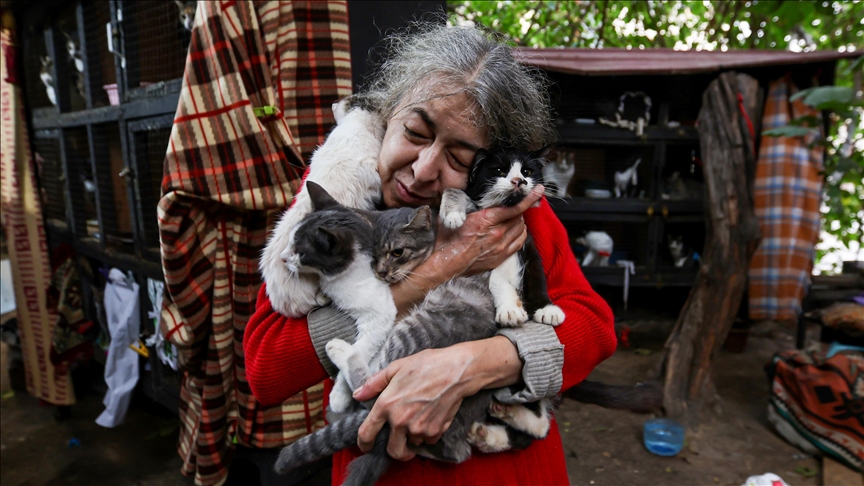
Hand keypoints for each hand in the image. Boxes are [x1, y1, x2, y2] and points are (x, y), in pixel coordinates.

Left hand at [352, 337, 520, 459]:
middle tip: (398, 442)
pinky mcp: (435, 432)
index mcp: (386, 404)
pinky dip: (428, 434)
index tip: (366, 446)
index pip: (367, 433)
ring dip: (413, 437)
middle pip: (393, 450)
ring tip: (419, 419)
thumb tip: (358, 395)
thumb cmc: (426, 365)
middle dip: (395, 450)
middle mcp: (400, 421)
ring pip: (412, 444)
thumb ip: (374, 383)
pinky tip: (431, 417)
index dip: (364, 443)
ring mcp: (418, 429)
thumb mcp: (396, 367)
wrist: (456, 371)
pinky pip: (428, 440)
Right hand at [390, 185, 543, 314]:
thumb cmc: (448, 240)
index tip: (539, 190)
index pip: (515, 207)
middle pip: (519, 217)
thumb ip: (466, 204)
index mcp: (486, 220)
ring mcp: (500, 247)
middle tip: (516, 205)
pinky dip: (520, 234)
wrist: (446, 264)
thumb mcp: (456, 216)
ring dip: (519, 221)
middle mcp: (497, 233)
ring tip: (513, 218)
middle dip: (520, 209)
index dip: (529, 198)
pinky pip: (518, 242)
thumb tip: (465, 195)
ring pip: (520, 229)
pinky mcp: (500, 257)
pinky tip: (517, 231)